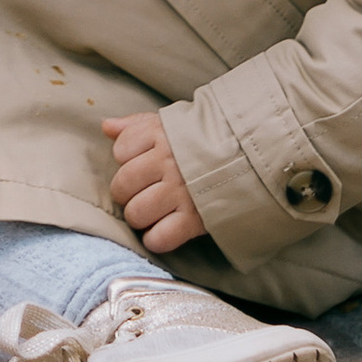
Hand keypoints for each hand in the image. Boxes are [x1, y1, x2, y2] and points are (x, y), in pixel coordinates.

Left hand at [106, 106, 205, 255]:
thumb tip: (107, 126)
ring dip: (138, 217)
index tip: (141, 162)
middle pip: (123, 185)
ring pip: (136, 213)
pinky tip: (163, 230)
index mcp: (162, 135)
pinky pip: (159, 238)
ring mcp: (181, 192)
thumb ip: (138, 125)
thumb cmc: (206, 140)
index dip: (126, 158)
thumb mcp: (172, 123)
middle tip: (140, 193)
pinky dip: (156, 239)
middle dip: (126, 193)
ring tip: (150, 212)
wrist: (254, 157)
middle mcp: (169, 163)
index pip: (121, 150)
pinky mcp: (194, 220)